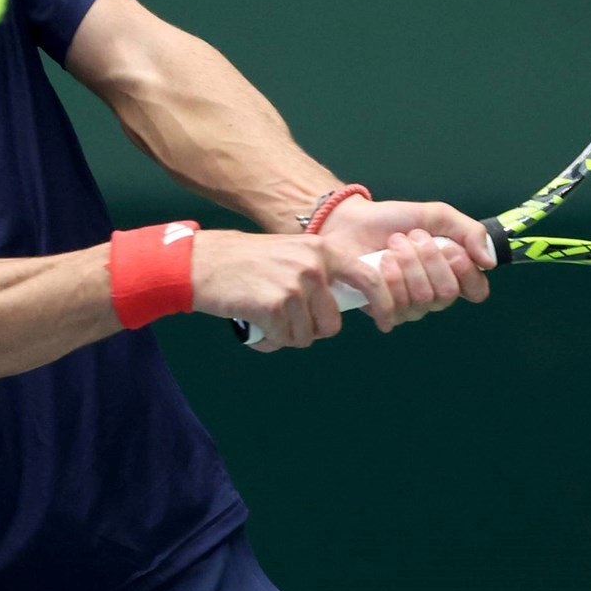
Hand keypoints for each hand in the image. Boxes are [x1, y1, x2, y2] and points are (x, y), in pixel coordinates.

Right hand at [189, 230, 388, 352]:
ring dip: (285, 335)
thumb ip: (317, 273)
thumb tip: (339, 306)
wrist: (203, 262)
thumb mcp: (290, 253)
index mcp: (322, 250)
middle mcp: (313, 267)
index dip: (383, 304)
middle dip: (311, 329)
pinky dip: (268, 339)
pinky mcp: (274, 306)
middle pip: (332, 324)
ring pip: (305, 336)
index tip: (387, 322)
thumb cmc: (244, 261)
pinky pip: (282, 340)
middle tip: (285, 317)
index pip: (368, 278)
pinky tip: (254, 322)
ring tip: (265, 315)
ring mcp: (295, 286)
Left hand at [315, 198, 495, 327]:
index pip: (477, 291)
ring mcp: (410, 307)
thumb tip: (489, 262)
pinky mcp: (384, 312)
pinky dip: (389, 278)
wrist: (352, 222)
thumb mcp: (437, 216)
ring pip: (423, 298)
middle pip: (447, 292)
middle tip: (410, 237)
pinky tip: (380, 262)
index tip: (450, 248)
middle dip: (428, 258)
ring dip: (407, 263)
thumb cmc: (395, 220)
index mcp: (453, 274)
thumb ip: (469, 232)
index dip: (466, 272)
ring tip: (392, 245)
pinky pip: (397, 306)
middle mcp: (435, 296)